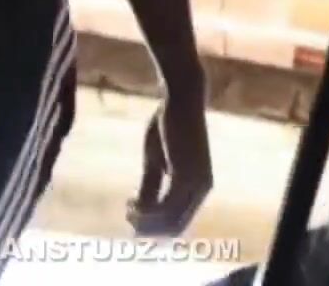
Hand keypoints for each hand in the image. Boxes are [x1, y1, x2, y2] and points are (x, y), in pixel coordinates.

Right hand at [127, 92, 212, 235]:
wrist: (180, 99)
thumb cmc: (167, 127)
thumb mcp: (157, 162)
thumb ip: (152, 187)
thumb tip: (142, 214)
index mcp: (199, 187)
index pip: (178, 224)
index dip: (153, 228)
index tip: (132, 216)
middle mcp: (202, 189)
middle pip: (173, 229)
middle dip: (147, 228)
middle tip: (127, 213)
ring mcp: (196, 183)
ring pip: (167, 222)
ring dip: (142, 221)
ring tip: (127, 205)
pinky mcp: (186, 175)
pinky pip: (163, 208)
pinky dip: (144, 211)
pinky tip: (131, 200)